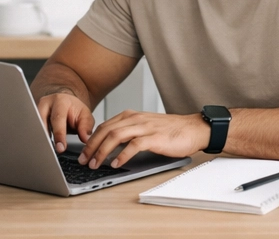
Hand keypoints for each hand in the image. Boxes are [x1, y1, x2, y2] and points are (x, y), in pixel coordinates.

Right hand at [35, 89, 95, 153]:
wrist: (67, 103)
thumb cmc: (74, 110)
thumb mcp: (85, 116)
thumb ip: (85, 126)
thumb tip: (85, 138)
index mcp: (60, 101)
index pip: (58, 118)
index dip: (59, 134)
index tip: (60, 147)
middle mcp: (45, 104)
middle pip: (41, 122)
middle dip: (45, 138)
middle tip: (50, 151)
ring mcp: (36, 110)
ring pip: (34, 127)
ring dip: (39, 139)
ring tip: (45, 151)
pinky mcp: (32, 118)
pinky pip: (31, 130)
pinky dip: (36, 139)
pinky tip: (40, 147)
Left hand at [78, 110, 211, 168]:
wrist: (194, 129)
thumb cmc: (171, 131)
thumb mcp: (145, 126)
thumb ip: (129, 131)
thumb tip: (108, 144)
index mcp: (132, 115)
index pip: (104, 126)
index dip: (91, 140)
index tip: (84, 152)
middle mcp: (137, 119)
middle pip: (106, 130)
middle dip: (91, 146)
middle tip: (84, 160)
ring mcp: (146, 127)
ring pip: (116, 136)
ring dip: (102, 151)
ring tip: (96, 164)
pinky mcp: (155, 137)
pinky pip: (133, 145)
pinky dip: (122, 155)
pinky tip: (116, 163)